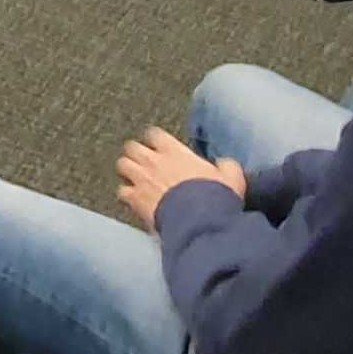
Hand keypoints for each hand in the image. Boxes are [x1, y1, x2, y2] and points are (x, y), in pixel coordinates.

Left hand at [114, 132, 242, 226]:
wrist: (199, 219)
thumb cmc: (214, 196)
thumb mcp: (231, 177)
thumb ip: (226, 166)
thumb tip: (225, 165)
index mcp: (175, 151)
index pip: (154, 134)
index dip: (154, 139)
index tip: (157, 144)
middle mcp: (154, 161)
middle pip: (132, 147)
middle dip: (135, 153)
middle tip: (142, 161)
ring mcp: (142, 179)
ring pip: (122, 165)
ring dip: (127, 170)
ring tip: (134, 177)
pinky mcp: (135, 199)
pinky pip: (122, 192)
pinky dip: (126, 195)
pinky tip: (133, 200)